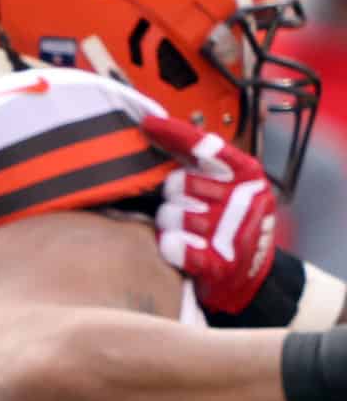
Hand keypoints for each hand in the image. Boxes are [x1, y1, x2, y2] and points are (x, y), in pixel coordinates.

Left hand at [145, 112, 279, 317]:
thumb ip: (204, 164)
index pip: (206, 145)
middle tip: (187, 208)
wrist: (252, 278)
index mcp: (247, 174)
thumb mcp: (232, 188)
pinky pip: (175, 246)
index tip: (147, 123)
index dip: (173, 132)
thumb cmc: (231, 227)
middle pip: (177, 183)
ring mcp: (231, 230)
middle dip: (172, 195)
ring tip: (189, 233)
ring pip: (170, 214)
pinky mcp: (218, 264)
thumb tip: (159, 131)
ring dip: (170, 224)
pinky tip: (177, 248)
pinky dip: (172, 247)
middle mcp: (242, 197)